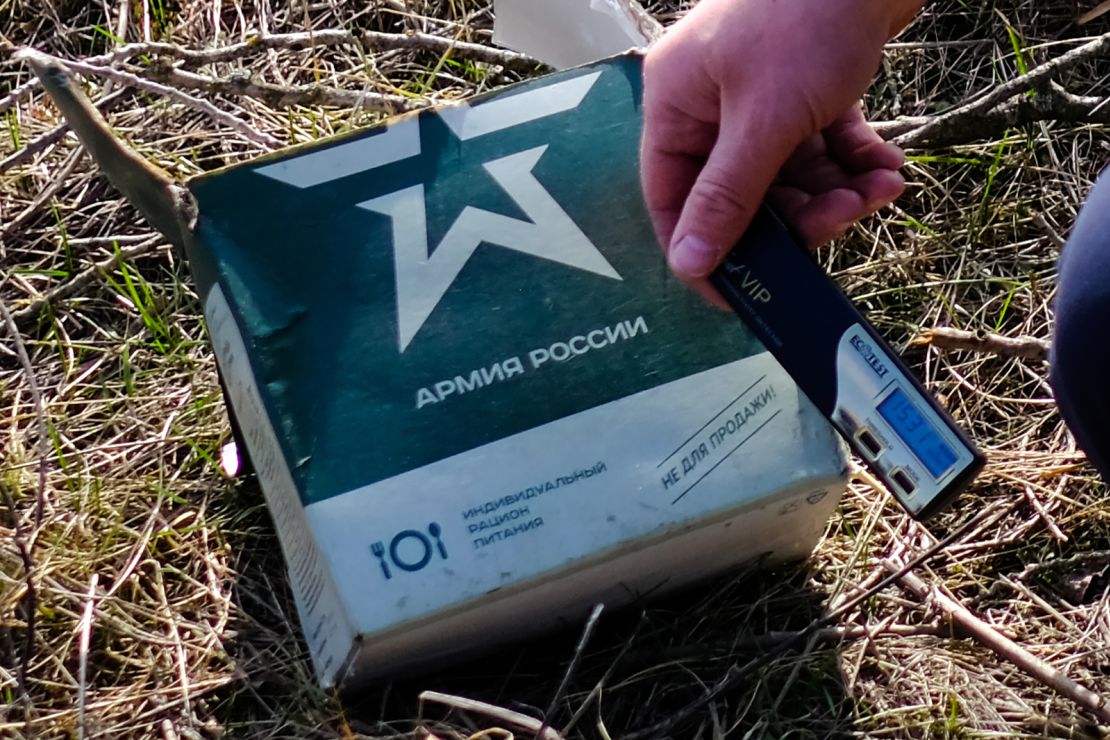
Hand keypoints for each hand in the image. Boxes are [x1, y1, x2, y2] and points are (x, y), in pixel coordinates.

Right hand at [641, 0, 921, 304]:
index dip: (705, 251)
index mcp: (675, 106)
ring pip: (786, 174)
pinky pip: (818, 144)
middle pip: (739, 193)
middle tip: (842, 218)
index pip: (672, 199)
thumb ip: (727, 197)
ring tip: (879, 187)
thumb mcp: (765, 120)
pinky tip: (886, 166)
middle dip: (797, 215)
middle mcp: (707, 104)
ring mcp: (755, 94)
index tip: (744, 295)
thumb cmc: (805, 17)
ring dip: (834, 190)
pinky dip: (851, 159)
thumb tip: (687, 265)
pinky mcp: (803, 87)